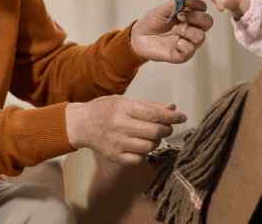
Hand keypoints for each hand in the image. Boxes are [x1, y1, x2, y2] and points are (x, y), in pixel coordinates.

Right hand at [66, 96, 187, 164]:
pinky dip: (144, 153)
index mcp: (123, 108)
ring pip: (149, 146)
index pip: (154, 114)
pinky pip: (138, 159)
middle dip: (167, 129)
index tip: (182, 117)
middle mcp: (119, 125)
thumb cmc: (103, 110)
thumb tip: (172, 109)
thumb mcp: (124, 101)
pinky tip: (141, 146)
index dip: (172, 117)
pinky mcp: (114, 156)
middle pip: (155, 131)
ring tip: (152, 136)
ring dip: (156, 141)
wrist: (80, 124)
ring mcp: (116, 143)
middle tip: (167, 127)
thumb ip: (149, 105)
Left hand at [130, 0, 212, 63]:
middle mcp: (192, 29)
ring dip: (186, 30)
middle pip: (208, 22)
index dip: (198, 5)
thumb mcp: (162, 8)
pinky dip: (182, 43)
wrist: (138, 36)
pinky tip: (174, 42)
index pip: (204, 10)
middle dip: (195, 17)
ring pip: (201, 36)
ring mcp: (188, 42)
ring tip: (174, 30)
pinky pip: (191, 49)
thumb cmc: (152, 22)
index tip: (186, 4)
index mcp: (189, 16)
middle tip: (180, 16)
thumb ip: (176, 3)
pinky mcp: (182, 55)